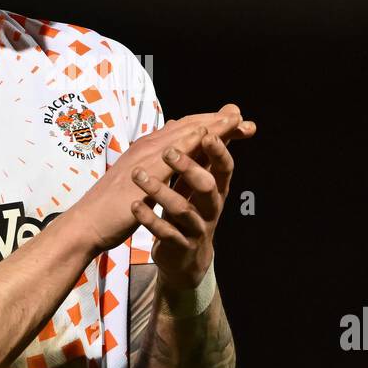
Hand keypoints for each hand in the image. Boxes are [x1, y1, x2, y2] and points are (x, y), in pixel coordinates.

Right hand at [63, 104, 255, 254]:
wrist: (88, 223)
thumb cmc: (114, 204)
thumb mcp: (142, 180)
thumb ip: (159, 166)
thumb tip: (174, 152)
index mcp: (148, 149)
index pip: (184, 131)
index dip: (210, 125)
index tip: (234, 122)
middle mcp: (147, 147)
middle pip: (188, 127)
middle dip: (216, 120)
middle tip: (241, 115)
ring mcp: (144, 157)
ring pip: (182, 134)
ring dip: (209, 124)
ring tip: (233, 119)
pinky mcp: (142, 172)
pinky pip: (169, 153)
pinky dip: (187, 142)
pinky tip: (204, 137)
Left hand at [130, 105, 253, 290]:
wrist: (185, 256)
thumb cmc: (192, 207)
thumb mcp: (202, 178)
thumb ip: (209, 148)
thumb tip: (231, 110)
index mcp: (217, 188)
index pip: (224, 167)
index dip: (219, 150)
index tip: (208, 133)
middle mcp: (211, 207)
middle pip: (207, 186)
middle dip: (190, 167)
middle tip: (169, 152)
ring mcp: (195, 228)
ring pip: (182, 210)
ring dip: (160, 191)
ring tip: (139, 176)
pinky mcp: (178, 244)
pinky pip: (165, 232)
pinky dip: (149, 218)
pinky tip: (136, 206)